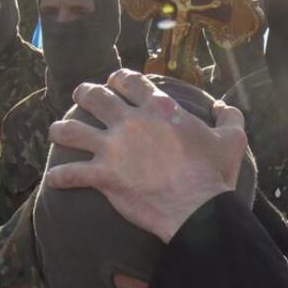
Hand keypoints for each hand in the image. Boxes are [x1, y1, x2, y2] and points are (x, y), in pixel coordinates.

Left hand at [45, 69, 247, 242]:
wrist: (197, 209)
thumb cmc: (214, 174)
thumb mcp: (233, 139)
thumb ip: (230, 116)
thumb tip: (223, 105)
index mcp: (160, 108)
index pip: (130, 80)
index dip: (119, 78)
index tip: (115, 82)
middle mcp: (131, 122)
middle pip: (95, 96)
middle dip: (84, 93)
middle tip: (80, 96)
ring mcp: (114, 148)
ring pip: (72, 130)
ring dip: (60, 130)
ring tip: (56, 131)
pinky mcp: (104, 176)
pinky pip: (70, 174)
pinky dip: (59, 177)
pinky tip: (54, 179)